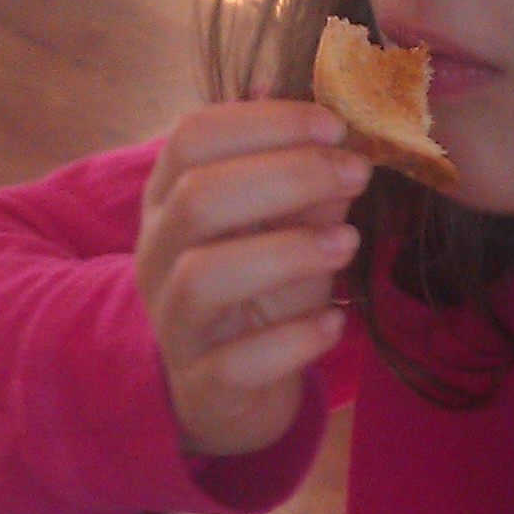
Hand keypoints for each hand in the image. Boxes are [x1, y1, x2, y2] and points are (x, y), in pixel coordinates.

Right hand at [136, 101, 370, 460]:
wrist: (233, 392)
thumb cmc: (261, 289)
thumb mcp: (286, 227)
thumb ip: (306, 185)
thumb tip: (341, 138)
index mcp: (169, 199)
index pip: (192, 137)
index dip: (264, 122)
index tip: (334, 125)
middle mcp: (157, 255)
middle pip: (198, 197)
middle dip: (287, 176)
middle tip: (356, 174)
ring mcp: (173, 323)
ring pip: (204, 276)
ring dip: (287, 252)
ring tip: (347, 243)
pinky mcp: (201, 386)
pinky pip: (237, 363)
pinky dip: (293, 340)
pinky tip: (333, 323)